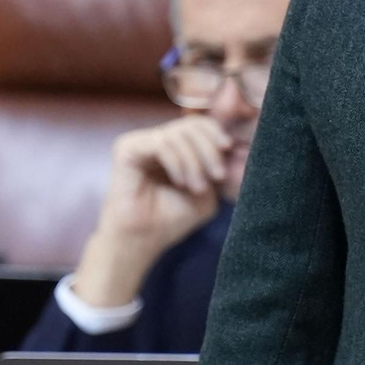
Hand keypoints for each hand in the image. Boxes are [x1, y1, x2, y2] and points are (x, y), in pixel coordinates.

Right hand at [70, 116, 228, 306]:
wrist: (142, 239)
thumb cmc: (172, 219)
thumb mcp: (207, 194)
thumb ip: (220, 170)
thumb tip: (237, 148)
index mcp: (176, 147)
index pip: (199, 125)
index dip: (216, 133)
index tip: (228, 149)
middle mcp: (158, 140)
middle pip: (192, 125)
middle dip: (210, 150)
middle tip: (218, 176)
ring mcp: (142, 142)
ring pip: (178, 134)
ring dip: (194, 162)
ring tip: (196, 188)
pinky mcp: (127, 147)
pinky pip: (161, 143)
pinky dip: (177, 162)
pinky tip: (180, 181)